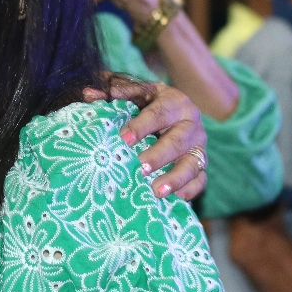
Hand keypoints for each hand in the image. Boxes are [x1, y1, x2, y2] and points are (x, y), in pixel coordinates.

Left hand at [86, 82, 206, 200]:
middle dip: (158, 156)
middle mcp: (191, 123)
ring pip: (192, 162)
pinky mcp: (202, 163)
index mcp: (175, 102)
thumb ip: (114, 94)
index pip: (159, 112)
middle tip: (139, 168)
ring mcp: (198, 146)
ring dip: (175, 178)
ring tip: (157, 191)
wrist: (175, 109)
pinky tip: (178, 198)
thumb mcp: (135, 93)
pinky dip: (192, 189)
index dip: (142, 126)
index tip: (124, 139)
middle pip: (177, 141)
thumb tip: (89, 94)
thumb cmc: (148, 102)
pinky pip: (201, 178)